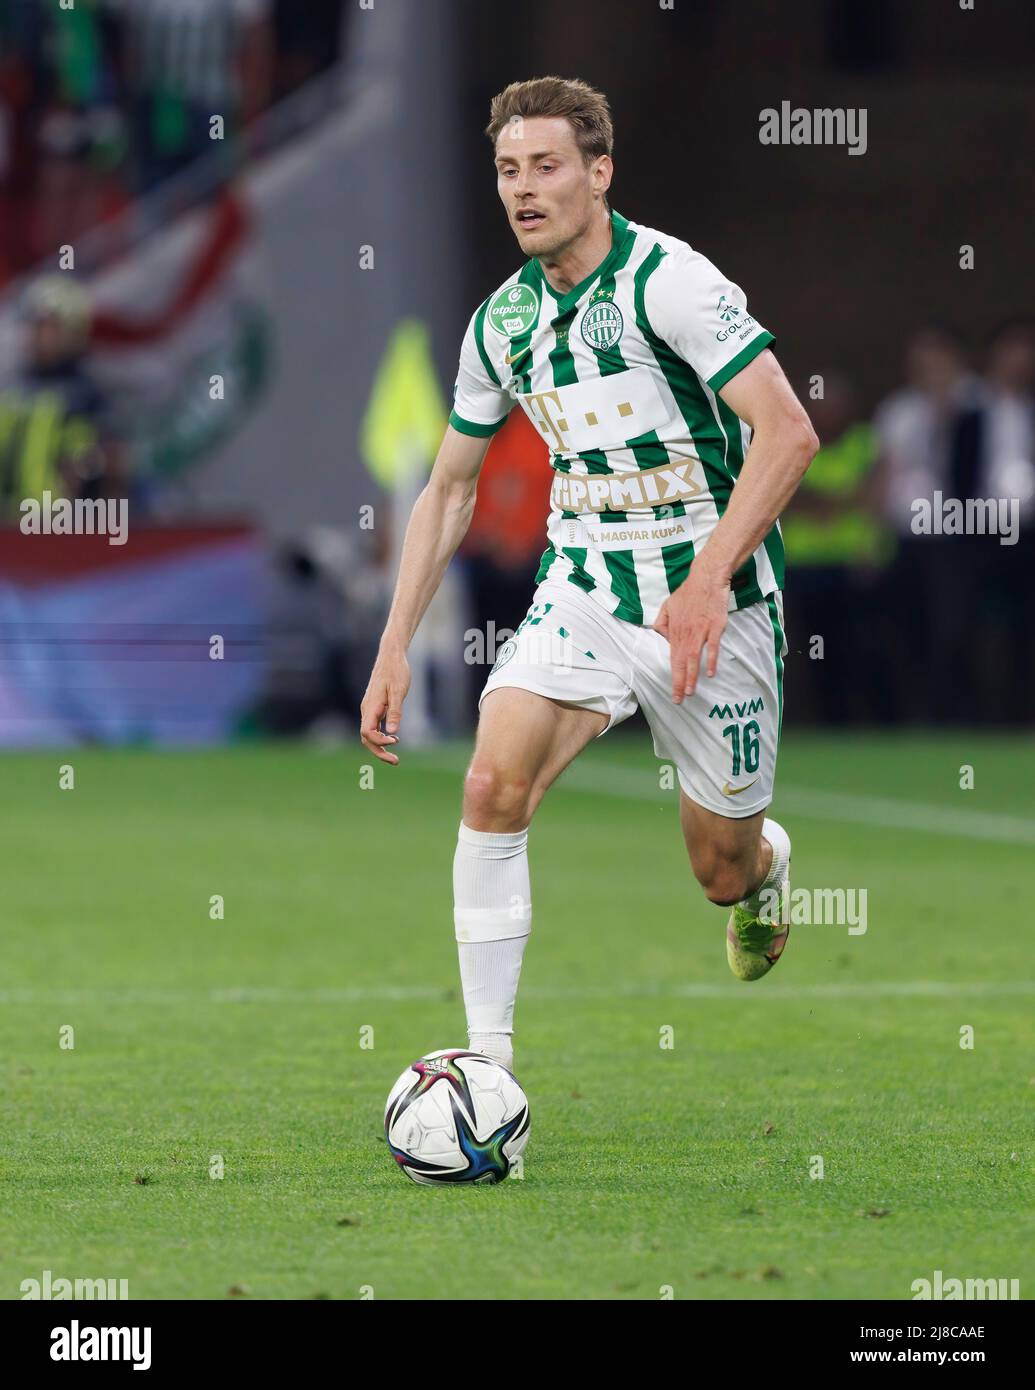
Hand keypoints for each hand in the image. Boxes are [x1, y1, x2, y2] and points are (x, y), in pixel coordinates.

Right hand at [359, 645, 410, 763]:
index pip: (367, 733)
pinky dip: (381, 736)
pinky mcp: (374, 706)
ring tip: (394, 756)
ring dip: (380, 746)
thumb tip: (392, 732)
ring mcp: (369, 708)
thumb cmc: (396, 671)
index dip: (379, 742)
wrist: (391, 655)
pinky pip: (373, 726)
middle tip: (396, 761)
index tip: (396, 741)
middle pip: (366, 738)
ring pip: (369, 733)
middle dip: (379, 752)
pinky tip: (393, 737)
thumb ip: (395, 712)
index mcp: (371, 706)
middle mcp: (366, 709)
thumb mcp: (399, 692)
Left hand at [653, 559, 730, 701]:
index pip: (672, 659)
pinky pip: (712, 646)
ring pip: (693, 658)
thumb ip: (662, 622)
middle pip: (680, 662)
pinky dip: (711, 660)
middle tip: (679, 700)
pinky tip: (710, 673)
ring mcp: (701, 631)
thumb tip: (661, 637)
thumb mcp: (668, 605)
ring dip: (691, 676)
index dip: (672, 677)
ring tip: (690, 692)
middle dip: (679, 683)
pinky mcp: (715, 626)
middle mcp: (685, 633)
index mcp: (674, 631)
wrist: (706, 578)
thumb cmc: (688, 593)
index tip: (672, 693)